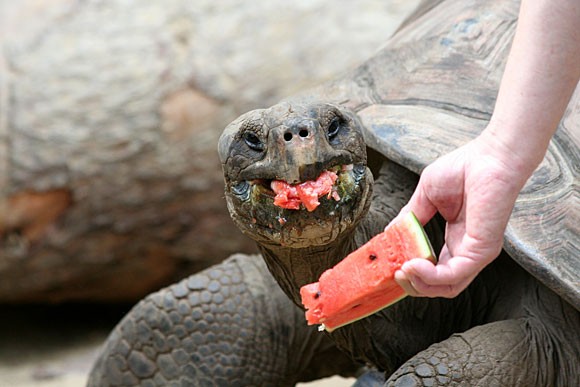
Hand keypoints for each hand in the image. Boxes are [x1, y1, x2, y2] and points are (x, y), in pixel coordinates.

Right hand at [394, 133, 528, 297]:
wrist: (490, 156)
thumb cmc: (465, 168)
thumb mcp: (426, 195)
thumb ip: (411, 216)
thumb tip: (391, 233)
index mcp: (457, 238)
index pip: (434, 269)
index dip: (412, 271)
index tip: (392, 262)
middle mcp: (467, 250)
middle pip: (440, 285)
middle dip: (413, 285)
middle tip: (394, 274)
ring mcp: (476, 253)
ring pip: (446, 288)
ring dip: (419, 285)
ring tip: (401, 271)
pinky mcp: (481, 251)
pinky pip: (452, 276)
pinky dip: (429, 276)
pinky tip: (412, 265)